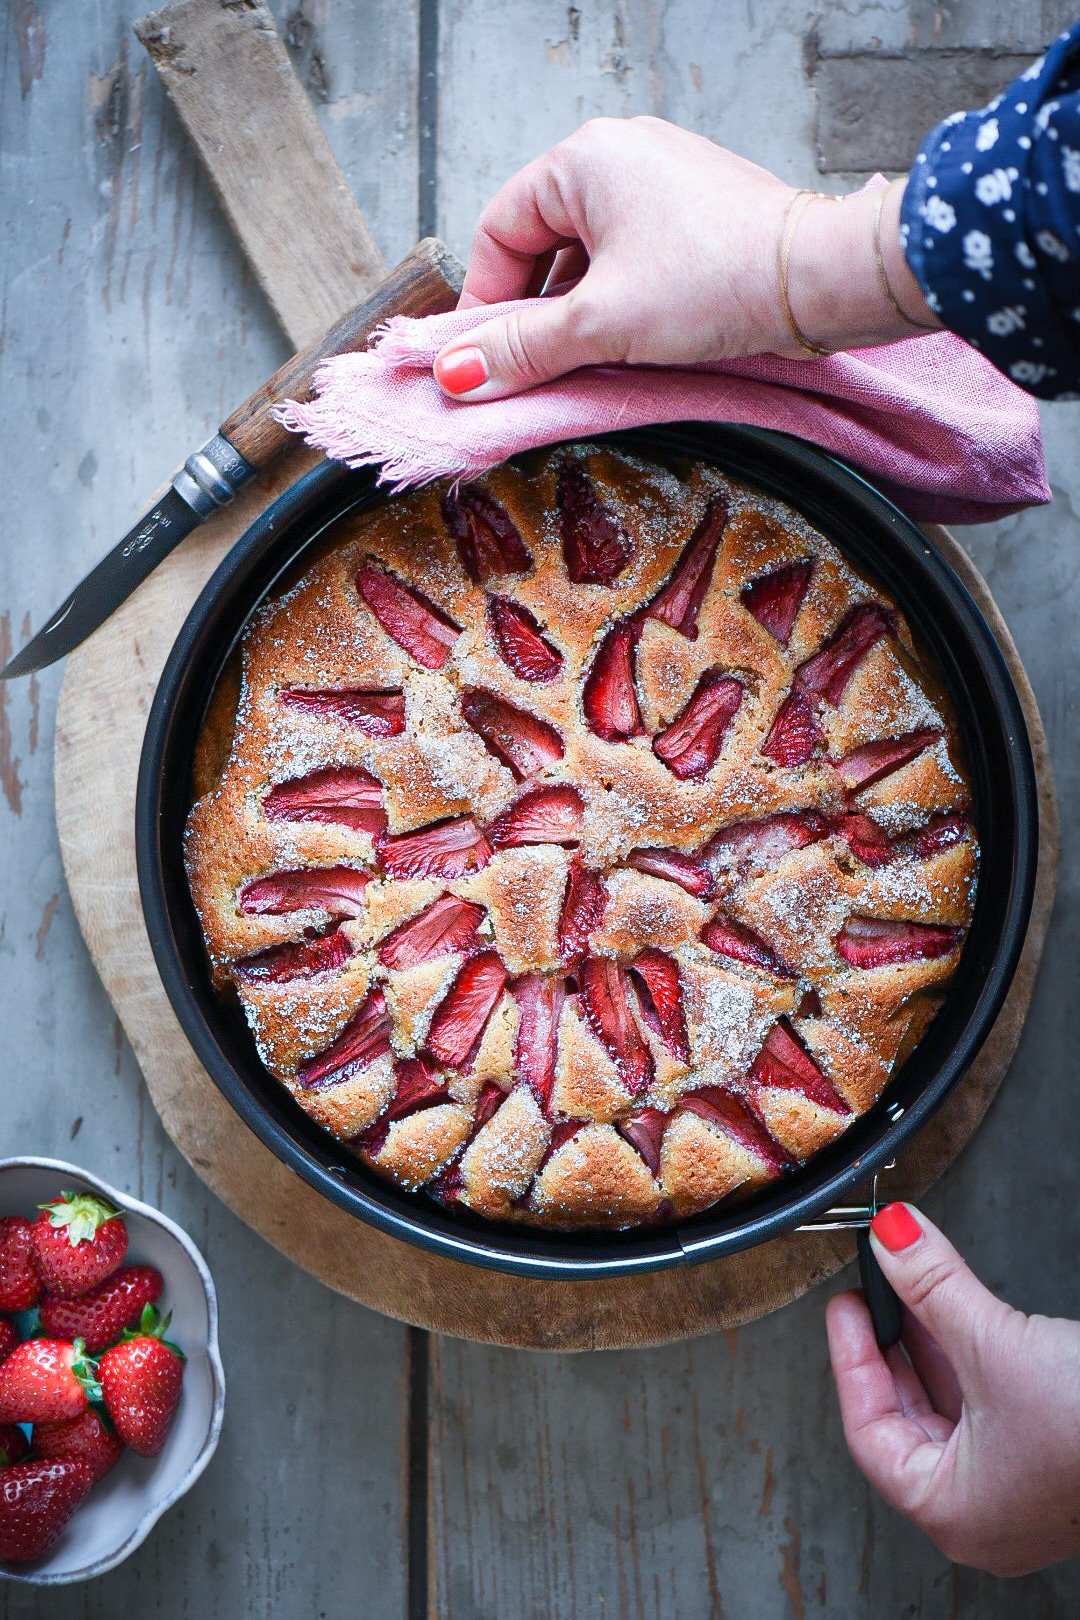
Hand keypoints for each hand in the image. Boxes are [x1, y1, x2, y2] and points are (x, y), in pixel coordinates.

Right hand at [434, 116, 934, 401]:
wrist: (819, 280)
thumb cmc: (715, 284)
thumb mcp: (601, 325)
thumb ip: (523, 348)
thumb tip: (458, 374)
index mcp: (584, 158)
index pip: (499, 229)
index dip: (484, 300)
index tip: (483, 358)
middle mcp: (621, 152)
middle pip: (541, 238)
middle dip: (532, 306)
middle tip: (532, 365)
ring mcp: (663, 176)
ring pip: (587, 250)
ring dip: (575, 307)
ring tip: (585, 358)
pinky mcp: (697, 208)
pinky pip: (631, 252)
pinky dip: (617, 296)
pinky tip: (628, 338)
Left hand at [827, 1202, 1079, 1575]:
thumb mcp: (995, 1342)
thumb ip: (932, 1286)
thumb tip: (892, 1240)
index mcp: (953, 1510)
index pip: (869, 1431)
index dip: (852, 1360)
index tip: (847, 1306)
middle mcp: (984, 1511)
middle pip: (907, 1419)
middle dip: (891, 1345)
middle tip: (873, 1290)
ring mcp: (1020, 1488)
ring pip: (951, 1408)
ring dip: (930, 1342)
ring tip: (912, 1286)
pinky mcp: (1050, 1455)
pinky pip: (989, 1403)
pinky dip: (968, 1354)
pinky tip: (958, 1310)